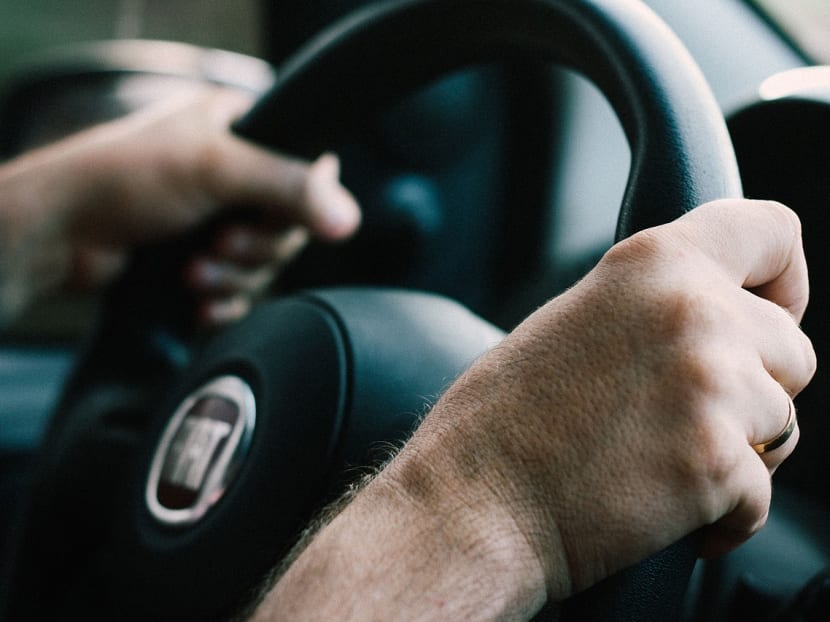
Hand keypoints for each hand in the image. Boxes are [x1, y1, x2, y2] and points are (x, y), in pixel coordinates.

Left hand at [0, 88, 359, 325]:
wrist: (61, 234)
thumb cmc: (123, 179)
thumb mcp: (215, 169)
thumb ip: (288, 187)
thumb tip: (348, 218)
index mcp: (240, 130)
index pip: (307, 170)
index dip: (297, 204)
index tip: (269, 217)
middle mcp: (233, 173)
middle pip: (288, 226)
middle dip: (254, 248)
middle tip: (220, 244)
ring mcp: (216, 218)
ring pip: (263, 263)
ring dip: (233, 276)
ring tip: (194, 271)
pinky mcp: (202, 259)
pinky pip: (240, 290)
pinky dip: (225, 299)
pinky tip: (201, 302)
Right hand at [253, 199, 814, 620]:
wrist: (471, 502)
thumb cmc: (503, 420)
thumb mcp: (577, 320)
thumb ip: (652, 307)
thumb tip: (715, 325)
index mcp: (652, 263)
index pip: (773, 232)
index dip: (783, 279)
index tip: (771, 313)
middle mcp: (694, 312)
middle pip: (793, 349)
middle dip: (755, 387)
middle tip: (688, 415)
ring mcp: (713, 388)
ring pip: (784, 424)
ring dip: (740, 449)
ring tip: (663, 461)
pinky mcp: (718, 466)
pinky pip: (762, 494)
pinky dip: (724, 511)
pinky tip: (665, 507)